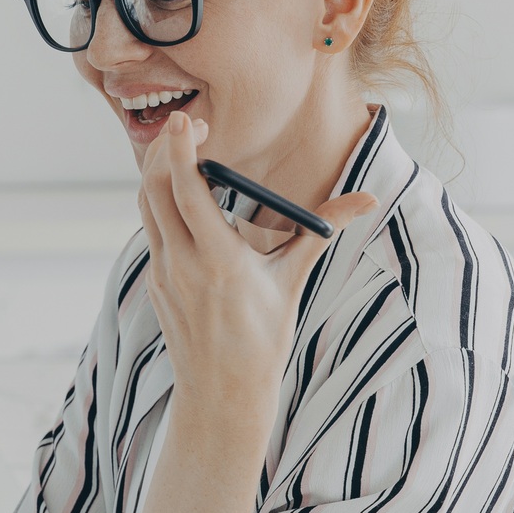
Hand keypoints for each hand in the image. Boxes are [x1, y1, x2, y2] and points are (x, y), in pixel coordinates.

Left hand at [135, 112, 376, 432]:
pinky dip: (160, 201)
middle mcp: (182, 264)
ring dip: (159, 172)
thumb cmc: (263, 340)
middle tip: (191, 126)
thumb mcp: (293, 282)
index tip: (186, 119)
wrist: (223, 393)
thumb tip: (367, 199)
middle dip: (167, 149)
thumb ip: (321, 231)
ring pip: (146, 205)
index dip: (182, 149)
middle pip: (156, 188)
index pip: (187, 190)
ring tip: (185, 151)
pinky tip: (182, 193)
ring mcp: (162, 273)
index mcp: (218, 261)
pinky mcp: (156, 282)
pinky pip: (151, 228)